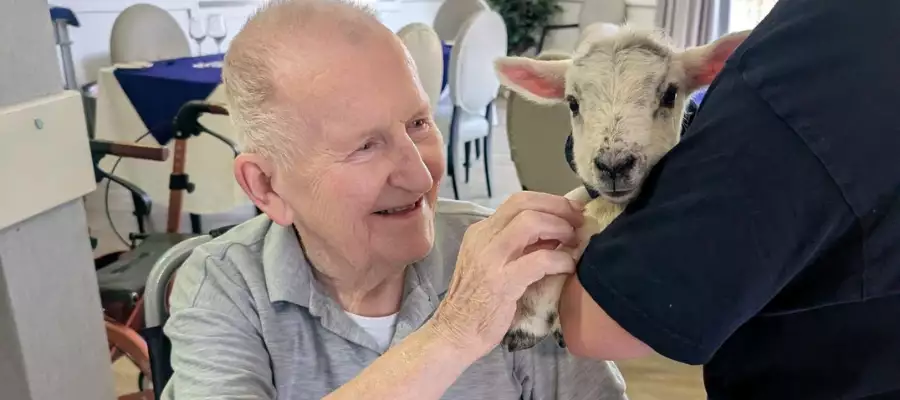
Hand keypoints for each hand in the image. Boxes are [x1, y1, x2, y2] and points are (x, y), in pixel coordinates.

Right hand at [430, 192, 583, 357]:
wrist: (454, 334)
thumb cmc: (479, 303)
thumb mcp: (495, 264)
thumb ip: (520, 247)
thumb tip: (555, 233)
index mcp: (481, 232)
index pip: (518, 201)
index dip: (550, 201)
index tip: (572, 211)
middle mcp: (482, 238)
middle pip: (524, 203)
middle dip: (558, 207)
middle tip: (579, 221)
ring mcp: (489, 259)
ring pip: (530, 223)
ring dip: (559, 228)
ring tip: (574, 242)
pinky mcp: (501, 283)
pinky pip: (539, 260)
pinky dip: (560, 259)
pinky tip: (568, 266)